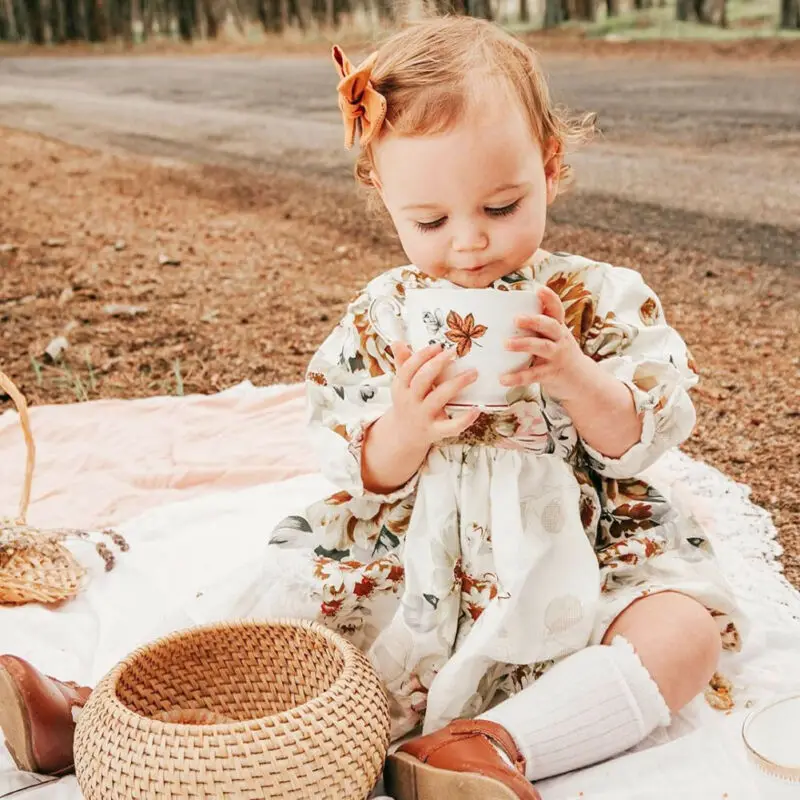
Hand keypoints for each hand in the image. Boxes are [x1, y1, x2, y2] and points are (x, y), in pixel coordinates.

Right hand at [390, 342, 480, 445]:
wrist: (404, 435)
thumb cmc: (408, 402)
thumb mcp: (402, 384)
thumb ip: (403, 362)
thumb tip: (398, 342)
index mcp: (400, 387)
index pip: (408, 368)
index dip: (422, 355)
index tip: (438, 346)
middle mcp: (410, 402)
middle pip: (422, 380)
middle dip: (438, 364)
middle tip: (454, 352)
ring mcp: (423, 417)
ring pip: (439, 398)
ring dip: (457, 383)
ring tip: (473, 373)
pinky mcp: (435, 431)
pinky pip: (450, 426)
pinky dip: (464, 419)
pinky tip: (476, 409)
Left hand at [501, 286, 593, 401]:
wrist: (582, 381)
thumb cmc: (559, 354)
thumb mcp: (554, 338)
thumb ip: (537, 328)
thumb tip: (505, 315)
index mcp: (559, 328)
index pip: (557, 310)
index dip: (550, 298)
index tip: (539, 289)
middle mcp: (560, 339)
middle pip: (550, 326)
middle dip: (534, 320)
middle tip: (516, 318)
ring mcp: (557, 357)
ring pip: (542, 347)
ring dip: (524, 344)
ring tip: (505, 344)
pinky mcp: (551, 374)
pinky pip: (533, 375)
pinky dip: (517, 377)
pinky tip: (503, 378)